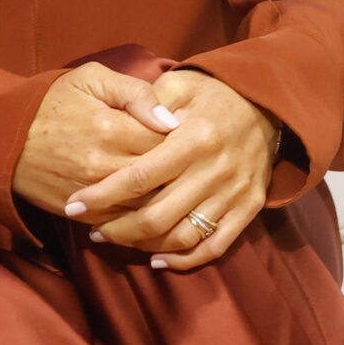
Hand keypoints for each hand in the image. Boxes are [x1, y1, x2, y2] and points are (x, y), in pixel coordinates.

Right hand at [12, 61, 179, 214]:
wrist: (4, 138)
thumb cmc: (53, 102)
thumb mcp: (91, 79)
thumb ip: (135, 92)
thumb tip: (171, 119)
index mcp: (110, 127)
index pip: (168, 141)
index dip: (182, 139)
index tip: (186, 134)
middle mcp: (104, 165)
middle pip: (162, 177)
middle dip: (178, 171)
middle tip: (187, 161)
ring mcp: (94, 194)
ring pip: (149, 205)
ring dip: (166, 198)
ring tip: (176, 184)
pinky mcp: (84, 214)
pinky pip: (126, 224)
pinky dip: (142, 217)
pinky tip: (151, 204)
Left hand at [62, 68, 278, 270]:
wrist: (269, 105)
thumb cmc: (213, 94)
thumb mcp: (180, 84)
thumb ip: (147, 101)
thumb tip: (122, 125)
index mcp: (194, 138)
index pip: (139, 176)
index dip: (102, 195)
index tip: (74, 205)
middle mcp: (215, 169)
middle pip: (157, 215)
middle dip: (117, 228)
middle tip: (91, 230)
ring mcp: (234, 192)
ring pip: (182, 236)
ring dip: (144, 246)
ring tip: (117, 240)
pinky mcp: (249, 208)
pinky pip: (215, 246)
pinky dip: (185, 260)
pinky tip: (158, 258)